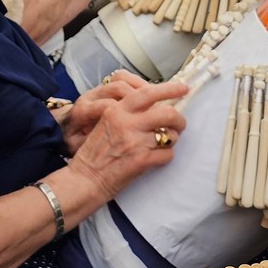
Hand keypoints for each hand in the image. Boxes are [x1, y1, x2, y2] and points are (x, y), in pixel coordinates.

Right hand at [68, 81, 188, 199]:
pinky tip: (156, 158)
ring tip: (164, 143)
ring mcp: (135, 142)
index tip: (182, 88)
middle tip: (179, 124)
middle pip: (167, 113)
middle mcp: (126, 123)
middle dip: (179, 119)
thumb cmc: (95, 153)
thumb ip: (127, 113)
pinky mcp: (141, 160)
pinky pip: (167, 155)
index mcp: (117, 110)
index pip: (147, 93)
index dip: (169, 88)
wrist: (84, 179)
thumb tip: (156, 107)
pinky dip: (165, 157)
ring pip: (171, 135)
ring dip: (172, 140)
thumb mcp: (106, 123)